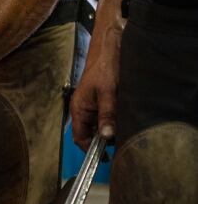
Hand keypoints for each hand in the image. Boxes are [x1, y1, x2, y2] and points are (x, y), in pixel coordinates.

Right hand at [70, 30, 120, 150]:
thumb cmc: (105, 67)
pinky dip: (114, 121)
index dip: (90, 149)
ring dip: (110, 130)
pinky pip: (106, 116)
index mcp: (78, 108)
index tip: (105, 158)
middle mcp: (83, 109)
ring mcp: (92, 104)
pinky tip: (125, 120)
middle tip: (120, 144)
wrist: (110, 46)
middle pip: (90, 133)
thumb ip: (107, 114)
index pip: (79, 137)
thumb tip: (107, 137)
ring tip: (124, 132)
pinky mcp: (101, 99)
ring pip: (99, 125)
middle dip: (103, 141)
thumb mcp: (108, 92)